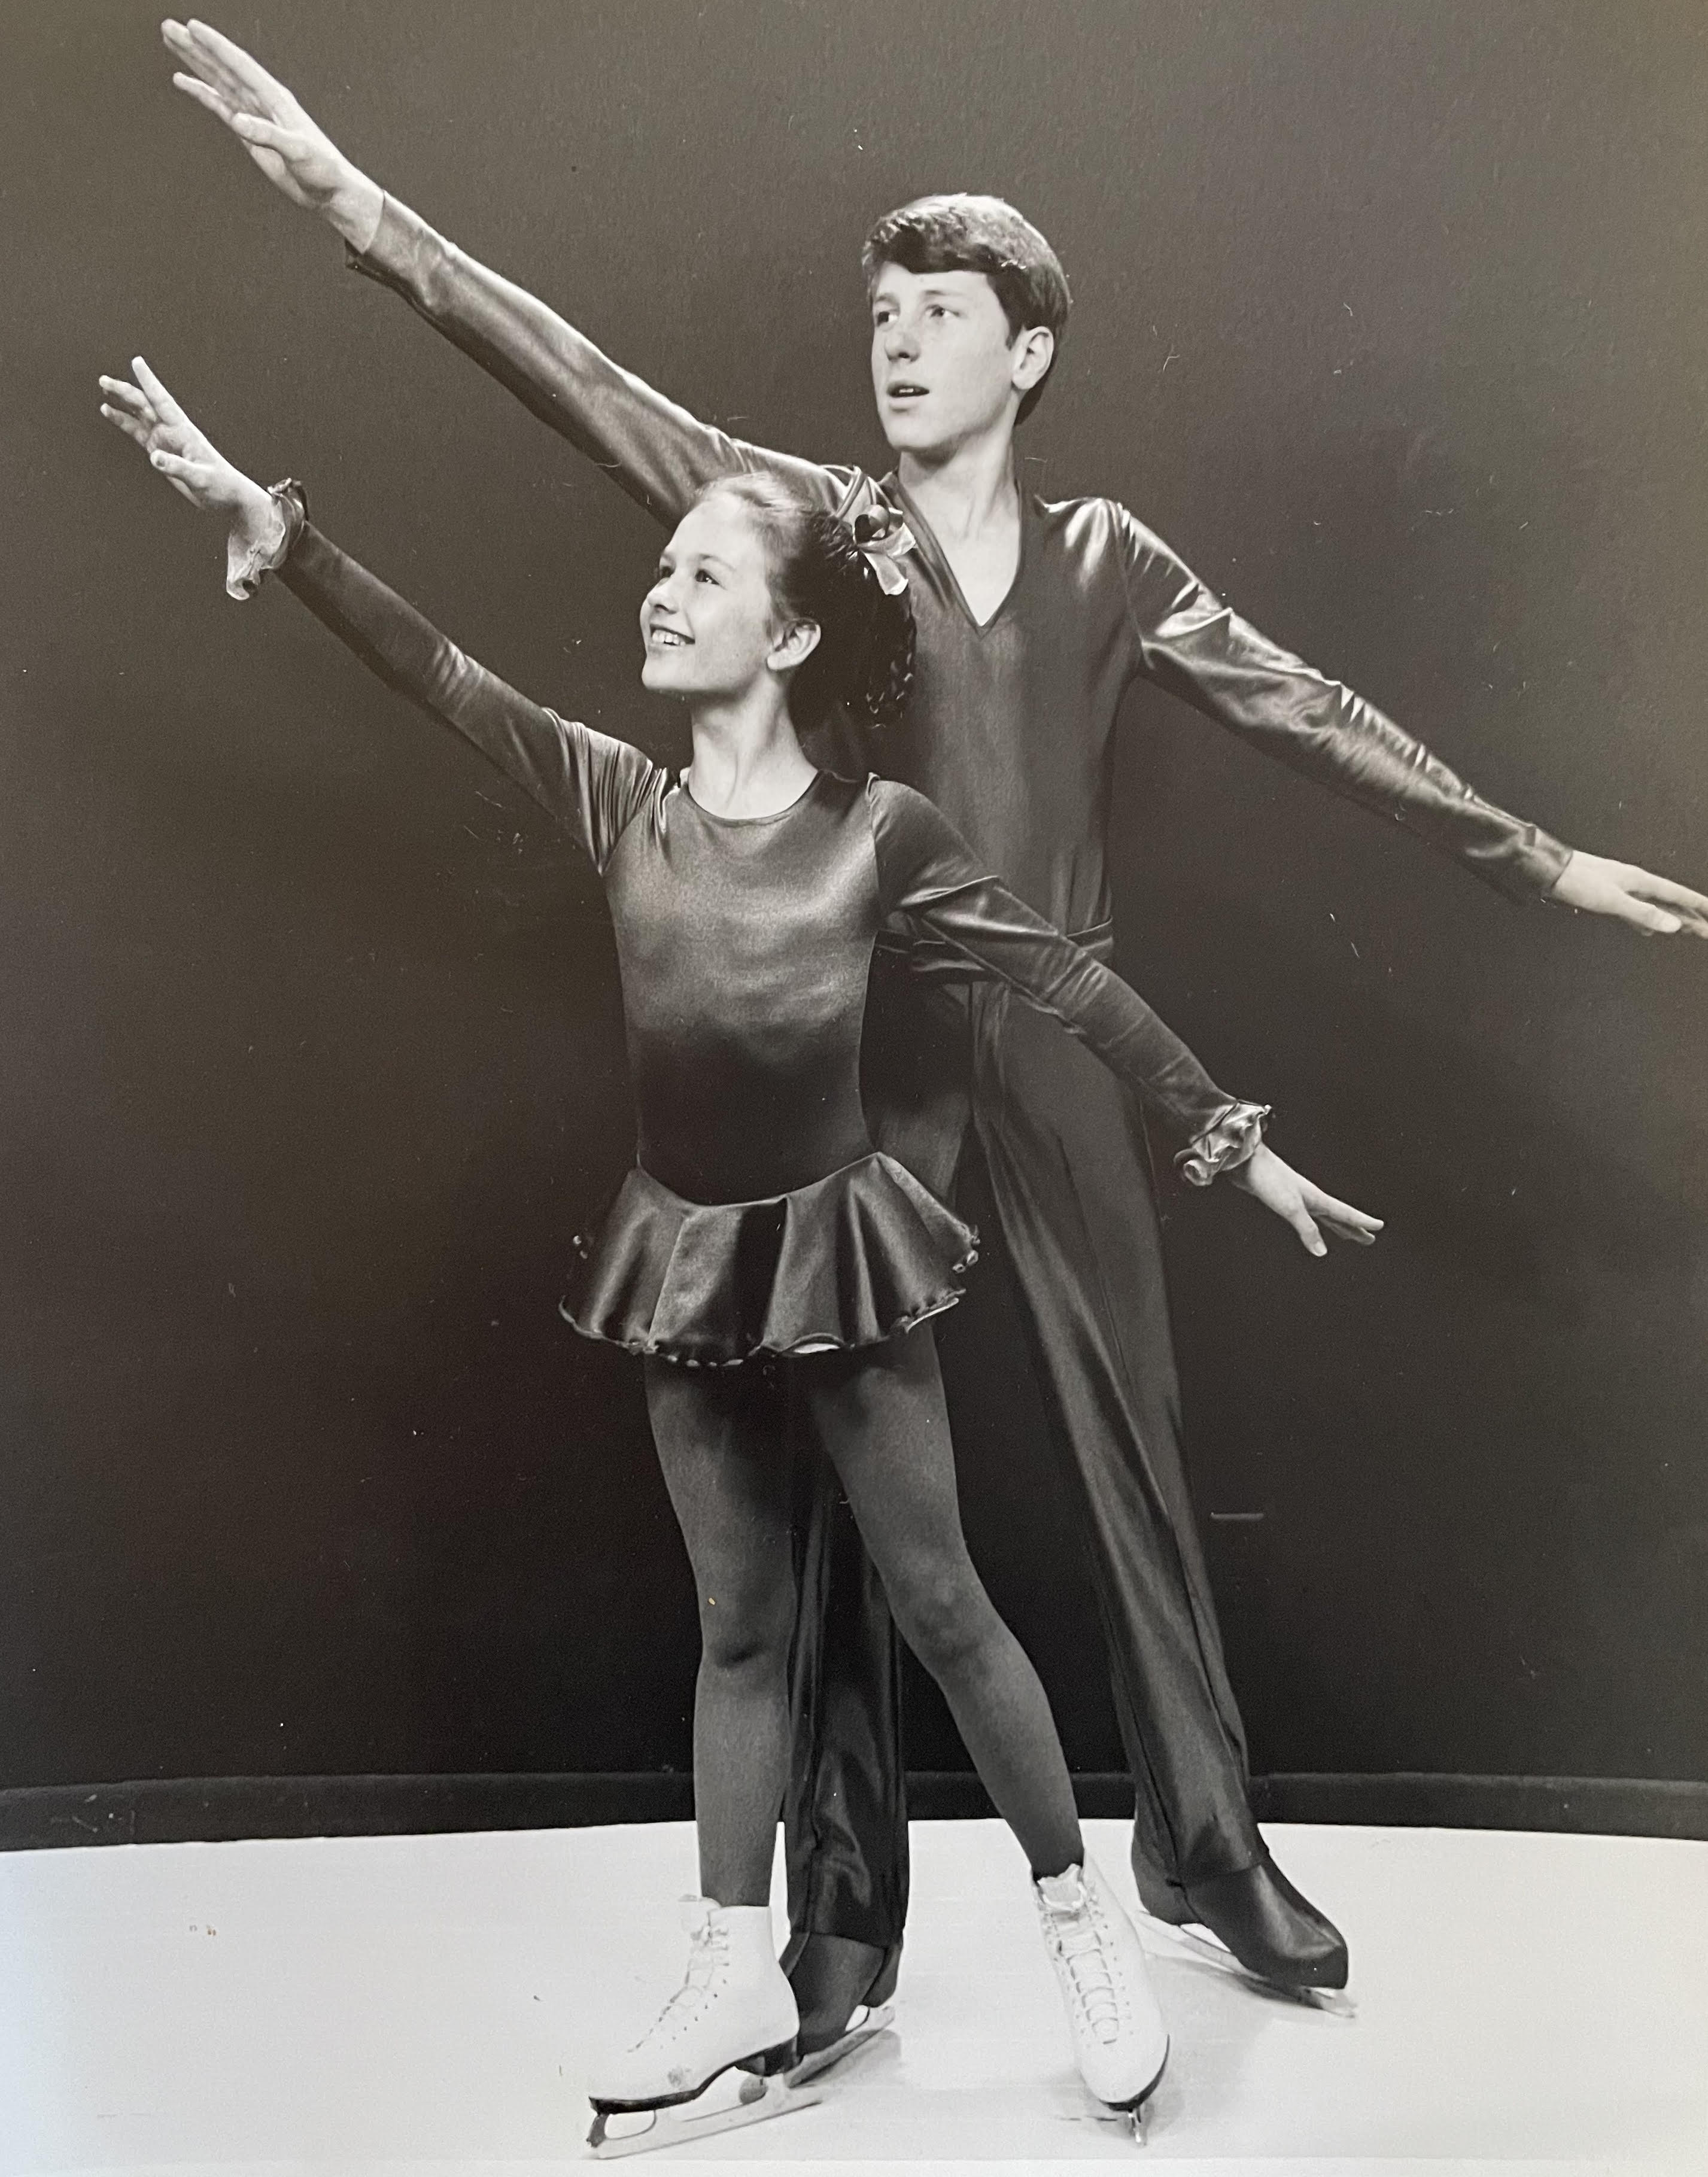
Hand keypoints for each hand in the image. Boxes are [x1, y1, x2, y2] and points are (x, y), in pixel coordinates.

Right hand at [99, 356, 282, 574]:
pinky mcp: (162, 450)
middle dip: (126, 391)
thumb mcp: (200, 479)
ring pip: (140, 414)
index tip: (137, 362)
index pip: (163, 401)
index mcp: (184, 432)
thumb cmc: (221, 486)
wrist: (229, 497)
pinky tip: (110, 412)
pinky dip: (124, 421)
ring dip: (122, 402)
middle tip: (104, 380)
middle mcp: (173, 431)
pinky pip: (138, 432)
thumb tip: (155, 457)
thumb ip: (177, 467)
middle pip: (146, 404)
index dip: (150, 382)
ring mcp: (166, 439)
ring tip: (103, 388)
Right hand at [161, 19, 383, 252]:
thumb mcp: (298, 152)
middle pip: (223, 66)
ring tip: (171, 41)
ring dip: (194, 62)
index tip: (193, 28)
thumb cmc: (323, 169)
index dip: (216, 46)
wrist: (329, 190)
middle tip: (169, 27)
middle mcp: (261, 100)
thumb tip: (238, 121)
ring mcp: (253, 114)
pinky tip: (183, 81)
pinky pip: (219, 106)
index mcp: (275, 98)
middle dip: (196, 47)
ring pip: (217, 80)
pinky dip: (201, 92)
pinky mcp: (248, 132)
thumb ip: (270, 136)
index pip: (241, 65)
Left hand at [1228, 1143, 1382, 1256]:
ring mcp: (1299, 1198)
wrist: (1246, 1162)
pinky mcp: (1285, 1199)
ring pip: (1325, 1216)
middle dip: (1355, 1228)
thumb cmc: (1268, 1179)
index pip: (1345, 1213)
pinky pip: (1310, 1216)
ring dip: (1338, 1226)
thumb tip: (1322, 1252)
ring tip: (1349, 1235)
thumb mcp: (1290, 1208)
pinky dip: (1317, 1224)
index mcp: (1316, 1198)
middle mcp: (1311, 1198)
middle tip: (1369, 1238)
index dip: (1362, 1221)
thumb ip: (1307, 1229)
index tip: (1379, 1226)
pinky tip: (1313, 1225)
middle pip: (1339, 1216)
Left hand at [1547, 850, 1707, 938]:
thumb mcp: (1614, 900)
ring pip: (1654, 907)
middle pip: (1670, 902)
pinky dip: (1645, 921)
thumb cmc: (1578, 880)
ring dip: (1671, 919)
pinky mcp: (1608, 897)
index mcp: (1640, 881)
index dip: (1697, 905)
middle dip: (1690, 916)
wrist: (1550, 871)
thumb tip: (1672, 924)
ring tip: (1688, 930)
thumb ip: (1643, 913)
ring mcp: (1622, 889)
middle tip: (1706, 931)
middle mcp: (1634, 883)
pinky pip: (1635, 911)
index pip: (1677, 894)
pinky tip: (1649, 929)